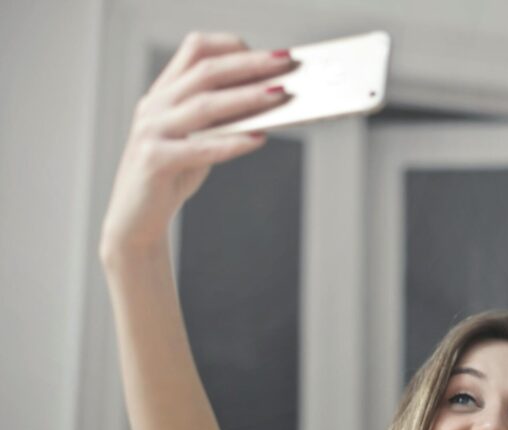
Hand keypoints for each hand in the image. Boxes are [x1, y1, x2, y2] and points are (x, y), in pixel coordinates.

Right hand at [100, 32, 295, 262]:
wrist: (136, 219)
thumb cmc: (173, 175)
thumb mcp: (199, 138)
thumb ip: (224, 118)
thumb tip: (269, 101)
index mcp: (164, 92)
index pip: (195, 50)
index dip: (232, 46)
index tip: (268, 54)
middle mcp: (155, 105)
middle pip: (206, 71)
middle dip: (249, 65)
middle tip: (286, 63)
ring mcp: (151, 131)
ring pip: (204, 105)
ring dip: (246, 97)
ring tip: (279, 94)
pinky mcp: (154, 161)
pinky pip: (199, 148)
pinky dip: (232, 142)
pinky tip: (259, 139)